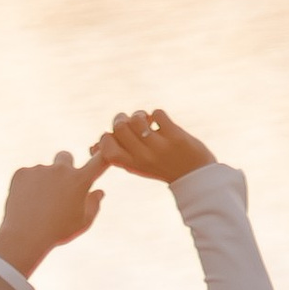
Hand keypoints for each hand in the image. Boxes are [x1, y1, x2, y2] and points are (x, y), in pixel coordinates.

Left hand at [0, 150, 108, 278]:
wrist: (25, 236)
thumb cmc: (57, 232)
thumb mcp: (82, 223)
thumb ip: (94, 205)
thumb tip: (99, 192)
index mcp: (79, 180)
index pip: (98, 162)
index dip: (103, 157)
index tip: (102, 154)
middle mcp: (61, 169)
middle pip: (65, 156)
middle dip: (65, 166)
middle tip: (59, 186)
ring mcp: (40, 169)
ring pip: (43, 172)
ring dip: (43, 182)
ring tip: (38, 206)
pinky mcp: (22, 172)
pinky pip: (27, 176)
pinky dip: (27, 187)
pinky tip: (26, 203)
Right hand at [90, 106, 214, 183]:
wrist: (195, 176)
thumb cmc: (162, 168)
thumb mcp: (137, 166)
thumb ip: (118, 154)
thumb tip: (92, 146)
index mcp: (131, 165)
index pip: (106, 146)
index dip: (107, 136)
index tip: (116, 136)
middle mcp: (143, 157)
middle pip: (120, 127)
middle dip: (123, 118)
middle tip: (131, 121)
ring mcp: (160, 147)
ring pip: (137, 118)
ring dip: (140, 114)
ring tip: (146, 120)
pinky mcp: (175, 136)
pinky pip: (157, 113)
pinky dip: (157, 114)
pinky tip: (161, 122)